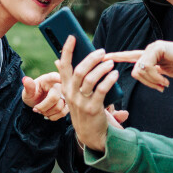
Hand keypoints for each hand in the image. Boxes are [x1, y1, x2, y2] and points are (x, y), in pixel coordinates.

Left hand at [22, 72, 68, 120]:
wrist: (37, 103)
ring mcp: (65, 94)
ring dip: (48, 113)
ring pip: (59, 107)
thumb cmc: (32, 95)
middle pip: (54, 98)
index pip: (53, 77)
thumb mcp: (27, 92)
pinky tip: (48, 114)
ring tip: (42, 111)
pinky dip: (54, 116)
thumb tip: (25, 79)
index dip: (58, 78)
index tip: (60, 79)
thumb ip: (28, 87)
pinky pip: (63, 112)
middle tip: (36, 109)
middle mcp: (59, 85)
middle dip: (43, 107)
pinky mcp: (68, 103)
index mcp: (48, 79)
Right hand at [55, 36, 120, 151]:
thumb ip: (70, 78)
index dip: (66, 50)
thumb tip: (59, 60)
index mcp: (66, 88)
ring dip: (102, 68)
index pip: (63, 66)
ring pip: (90, 79)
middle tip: (102, 52)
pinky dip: (109, 79)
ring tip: (110, 63)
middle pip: (79, 70)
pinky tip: (114, 74)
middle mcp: (71, 94)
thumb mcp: (74, 93)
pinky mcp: (93, 108)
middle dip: (91, 58)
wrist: (91, 134)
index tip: (72, 37)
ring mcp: (81, 102)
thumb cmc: (85, 109)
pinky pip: (101, 89)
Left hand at [106, 41, 172, 91]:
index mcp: (150, 55)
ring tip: (165, 84)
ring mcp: (152, 48)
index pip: (130, 56)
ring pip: (139, 70)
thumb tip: (143, 74)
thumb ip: (153, 73)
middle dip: (147, 83)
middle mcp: (148, 50)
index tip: (103, 58)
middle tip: (161, 87)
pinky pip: (147, 68)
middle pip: (135, 70)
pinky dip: (155, 78)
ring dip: (152, 82)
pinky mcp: (156, 48)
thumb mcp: (165, 73)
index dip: (117, 57)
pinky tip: (166, 81)